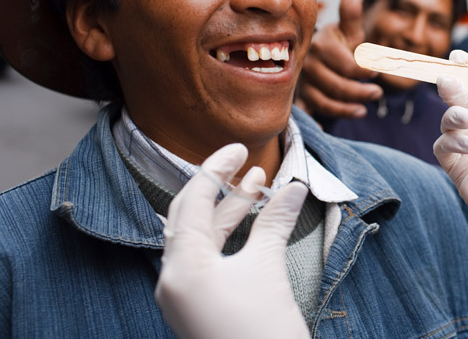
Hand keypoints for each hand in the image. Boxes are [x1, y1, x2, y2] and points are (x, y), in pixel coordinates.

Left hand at [155, 144, 309, 338]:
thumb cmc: (264, 333)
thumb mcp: (269, 269)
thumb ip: (275, 221)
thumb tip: (294, 187)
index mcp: (181, 267)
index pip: (193, 201)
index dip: (217, 168)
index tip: (241, 147)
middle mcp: (174, 279)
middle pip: (191, 216)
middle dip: (221, 187)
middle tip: (248, 163)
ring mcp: (185, 296)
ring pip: (202, 238)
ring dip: (230, 211)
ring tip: (261, 186)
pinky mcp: (200, 307)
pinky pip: (209, 259)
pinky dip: (231, 237)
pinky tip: (254, 222)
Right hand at [296, 0, 381, 117]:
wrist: (314, 54)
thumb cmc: (337, 43)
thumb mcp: (347, 30)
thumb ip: (351, 16)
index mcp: (321, 45)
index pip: (346, 64)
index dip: (365, 70)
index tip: (378, 72)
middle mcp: (307, 64)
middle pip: (337, 86)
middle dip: (360, 92)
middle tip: (378, 94)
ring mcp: (301, 83)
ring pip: (324, 102)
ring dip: (346, 109)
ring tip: (363, 109)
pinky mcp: (298, 98)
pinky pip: (308, 113)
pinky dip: (317, 122)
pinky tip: (327, 129)